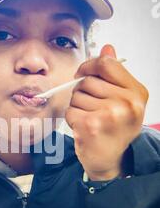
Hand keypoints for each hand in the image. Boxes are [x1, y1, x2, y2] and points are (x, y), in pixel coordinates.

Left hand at [65, 44, 148, 180]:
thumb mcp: (122, 99)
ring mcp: (109, 115)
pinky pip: (70, 110)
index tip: (81, 73)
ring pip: (76, 96)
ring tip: (89, 119)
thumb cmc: (115, 128)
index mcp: (136, 92)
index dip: (89, 66)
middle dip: (82, 92)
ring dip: (77, 107)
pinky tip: (83, 128)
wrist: (110, 161)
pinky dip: (72, 119)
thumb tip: (107, 47)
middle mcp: (127, 103)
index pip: (107, 63)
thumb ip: (114, 74)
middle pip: (88, 81)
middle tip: (91, 107)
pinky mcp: (91, 126)